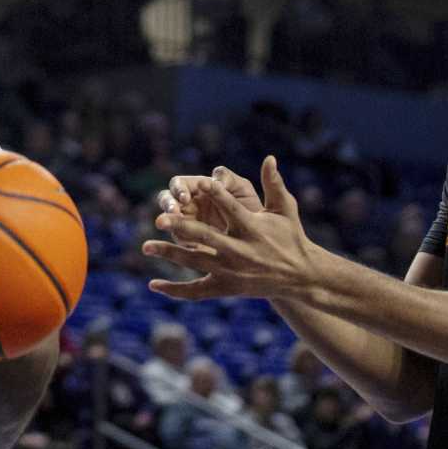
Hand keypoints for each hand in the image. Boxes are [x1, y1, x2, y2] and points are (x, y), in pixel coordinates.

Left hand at [144, 155, 318, 302]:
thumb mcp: (285, 209)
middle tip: (159, 219)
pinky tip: (153, 284)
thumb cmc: (290, 237)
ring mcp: (231, 272)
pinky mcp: (226, 288)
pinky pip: (196, 291)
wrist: (301, 277)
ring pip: (196, 262)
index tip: (199, 182)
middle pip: (206, 237)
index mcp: (253, 229)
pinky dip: (175, 290)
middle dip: (182, 228)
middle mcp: (240, 251)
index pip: (231, 208)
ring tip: (146, 245)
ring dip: (170, 254)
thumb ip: (274, 184)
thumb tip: (270, 157)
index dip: (216, 194)